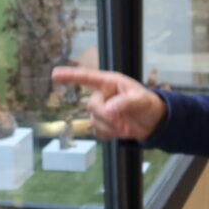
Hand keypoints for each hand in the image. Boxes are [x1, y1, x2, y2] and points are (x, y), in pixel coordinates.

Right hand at [50, 66, 166, 140]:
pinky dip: (109, 134)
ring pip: (93, 121)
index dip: (70, 75)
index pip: (87, 77)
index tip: (55, 74)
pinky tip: (120, 131)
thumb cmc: (148, 104)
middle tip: (122, 122)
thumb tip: (109, 109)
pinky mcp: (102, 125)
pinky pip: (97, 132)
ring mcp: (101, 111)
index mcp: (110, 83)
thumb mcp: (141, 100)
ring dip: (110, 127)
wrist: (153, 122)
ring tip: (126, 126)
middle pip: (91, 106)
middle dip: (106, 116)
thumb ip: (125, 102)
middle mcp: (103, 95)